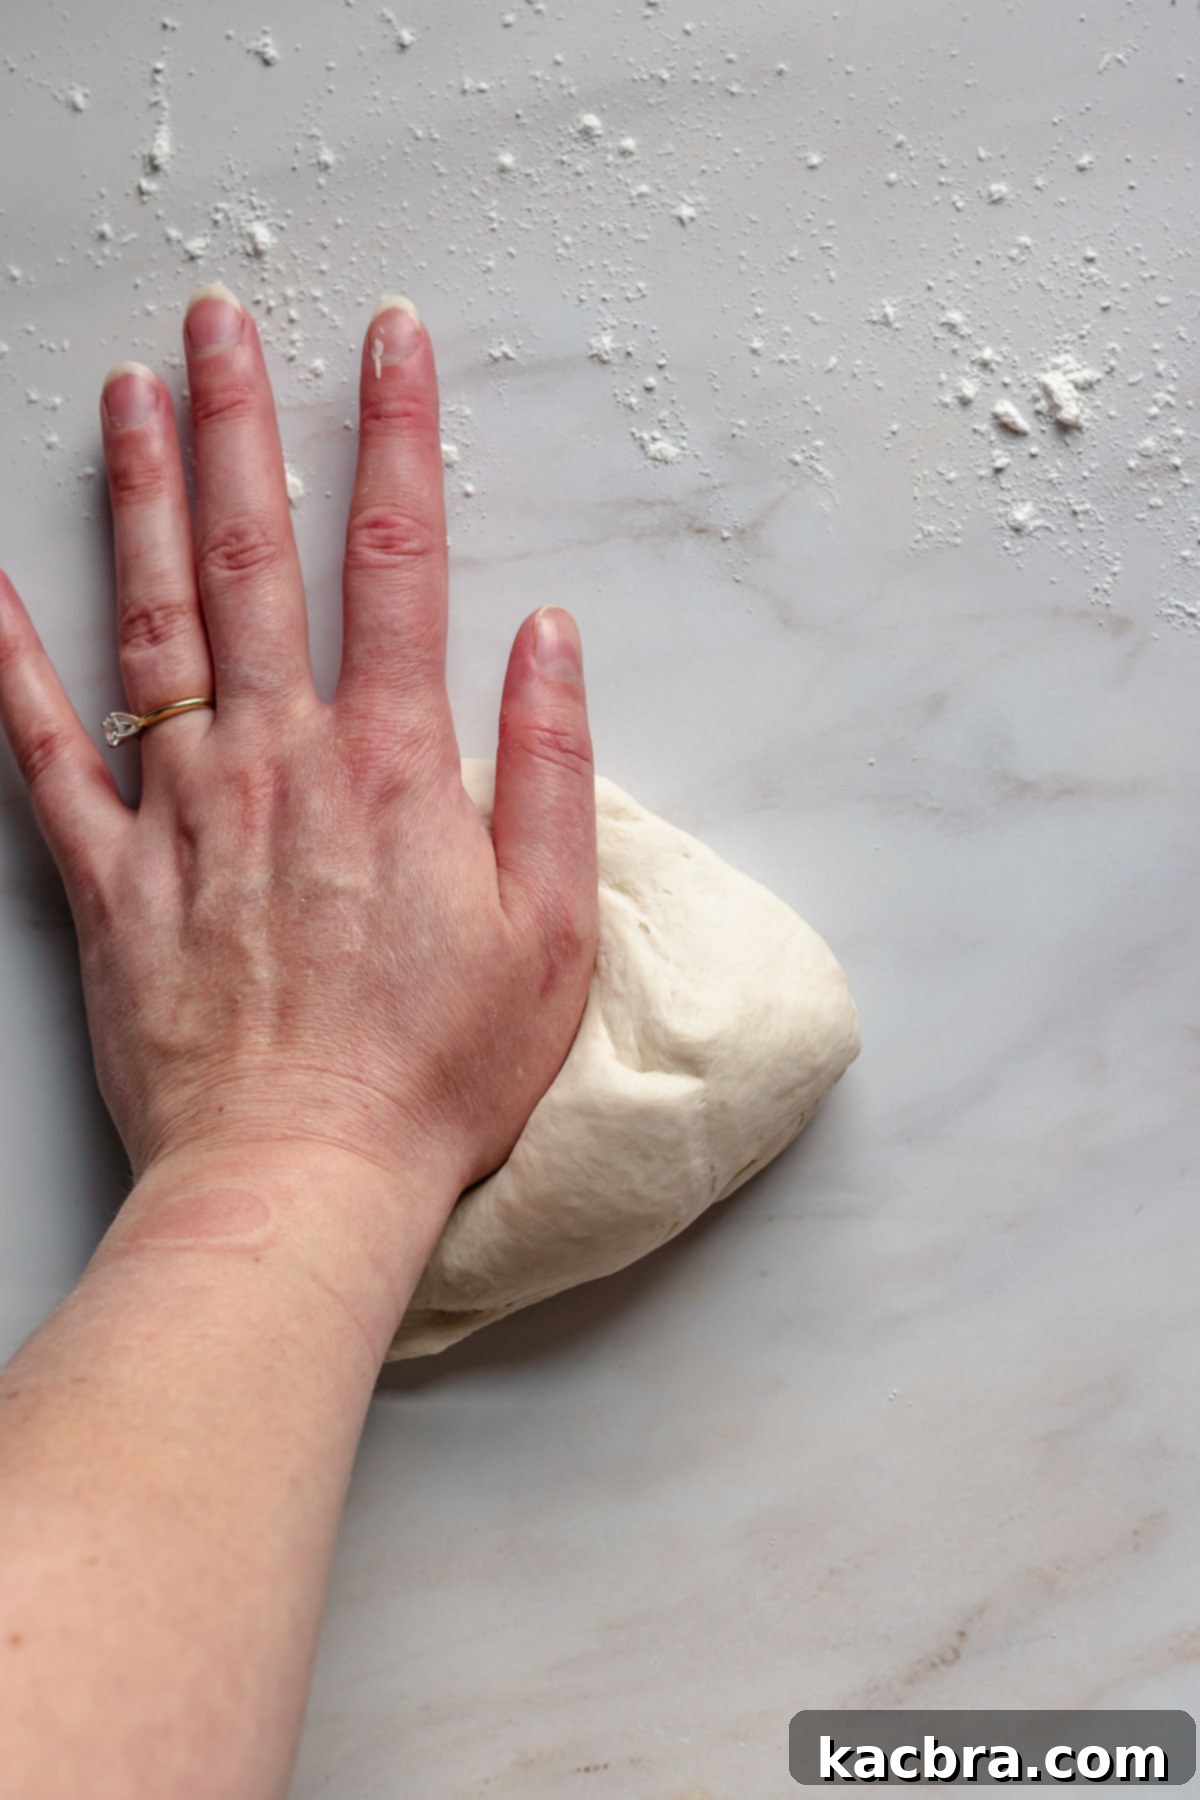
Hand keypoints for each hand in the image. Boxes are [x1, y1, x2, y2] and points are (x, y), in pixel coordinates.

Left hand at [0, 286, 597, 1199]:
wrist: (304, 1177)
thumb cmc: (438, 1069)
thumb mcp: (553, 929)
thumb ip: (553, 770)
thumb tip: (547, 639)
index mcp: (396, 767)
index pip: (399, 565)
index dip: (397, 440)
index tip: (390, 345)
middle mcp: (281, 762)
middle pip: (256, 562)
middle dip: (242, 426)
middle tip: (220, 321)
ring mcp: (185, 813)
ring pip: (154, 625)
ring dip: (143, 499)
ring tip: (128, 394)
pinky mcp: (110, 878)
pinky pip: (48, 754)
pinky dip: (11, 665)